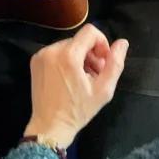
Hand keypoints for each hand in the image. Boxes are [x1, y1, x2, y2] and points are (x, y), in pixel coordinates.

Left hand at [24, 24, 127, 148]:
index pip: (90, 32)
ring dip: (79, 57)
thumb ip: (115, 64)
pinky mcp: (35, 61)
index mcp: (68, 55)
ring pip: (68, 46)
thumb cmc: (78, 111)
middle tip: (95, 74)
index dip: (102, 43)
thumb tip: (123, 43)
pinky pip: (56, 52)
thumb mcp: (103, 90)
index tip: (104, 62)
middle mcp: (52, 50)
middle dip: (91, 54)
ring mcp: (41, 55)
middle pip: (79, 40)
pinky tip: (69, 78)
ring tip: (83, 78)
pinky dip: (65, 60)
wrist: (50, 126)